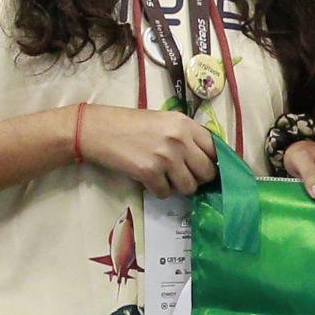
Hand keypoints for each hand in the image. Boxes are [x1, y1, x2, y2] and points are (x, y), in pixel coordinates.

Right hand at [74, 104, 219, 196]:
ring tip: (165, 177)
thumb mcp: (164, 121)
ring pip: (189, 187)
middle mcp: (179, 139)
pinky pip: (166, 193)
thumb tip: (208, 159)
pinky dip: (159, 190)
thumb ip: (186, 136)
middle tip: (183, 176)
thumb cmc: (129, 124)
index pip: (216, 150)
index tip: (207, 169)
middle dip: (197, 179)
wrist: (98, 130)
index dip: (214, 163)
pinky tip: (149, 179)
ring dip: (179, 187)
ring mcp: (165, 157)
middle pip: (207, 172)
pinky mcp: (150, 172)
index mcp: (185, 124)